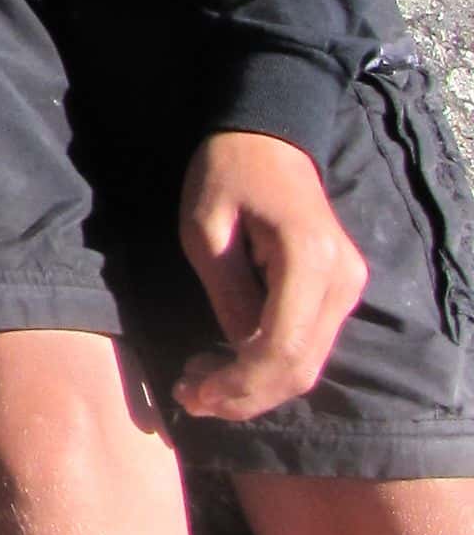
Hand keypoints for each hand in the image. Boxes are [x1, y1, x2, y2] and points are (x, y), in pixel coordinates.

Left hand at [175, 128, 367, 422]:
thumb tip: (235, 350)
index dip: (238, 384)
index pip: (281, 348)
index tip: (190, 394)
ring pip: (307, 365)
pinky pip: (307, 345)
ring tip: (198, 385)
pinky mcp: (340, 292)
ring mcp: (348, 288)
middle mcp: (342, 280)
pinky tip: (226, 366)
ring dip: (254, 387)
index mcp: (309, 259)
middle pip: (299, 368)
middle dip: (243, 396)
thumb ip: (226, 294)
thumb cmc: (228, 172)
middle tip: (187, 397)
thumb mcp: (205, 229)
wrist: (270, 136)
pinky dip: (267, 367)